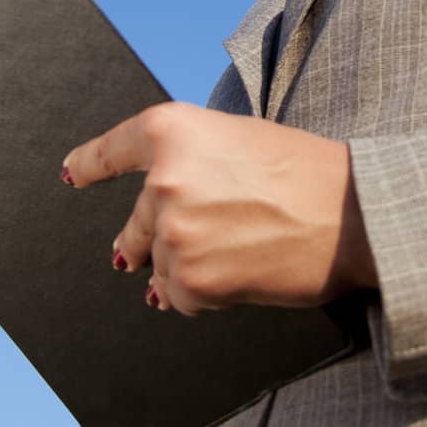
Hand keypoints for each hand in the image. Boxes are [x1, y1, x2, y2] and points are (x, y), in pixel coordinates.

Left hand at [61, 102, 377, 315]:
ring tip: (242, 248)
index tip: (73, 174)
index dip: (90, 164)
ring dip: (191, 264)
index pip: (114, 150)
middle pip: (136, 223)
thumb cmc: (308, 171)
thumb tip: (154, 214)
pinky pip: (179, 296)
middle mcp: (162, 179)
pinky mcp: (191, 279)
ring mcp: (174, 232)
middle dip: (158, 236)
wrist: (353, 214)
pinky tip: (243, 271)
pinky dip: (206, 292)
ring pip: (158, 264)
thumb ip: (189, 161)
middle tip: (211, 232)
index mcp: (173, 130)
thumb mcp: (239, 138)